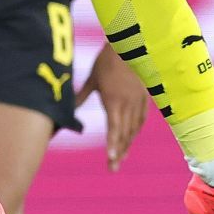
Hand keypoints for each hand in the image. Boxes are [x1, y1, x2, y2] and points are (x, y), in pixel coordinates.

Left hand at [78, 46, 148, 170]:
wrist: (128, 46)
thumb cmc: (106, 61)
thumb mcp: (92, 79)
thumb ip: (81, 96)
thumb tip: (69, 110)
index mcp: (113, 100)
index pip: (114, 128)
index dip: (112, 144)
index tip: (110, 158)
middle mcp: (127, 104)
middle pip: (124, 133)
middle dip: (118, 152)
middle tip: (113, 167)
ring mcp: (137, 102)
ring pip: (133, 129)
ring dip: (127, 145)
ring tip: (120, 158)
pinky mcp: (144, 98)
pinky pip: (141, 119)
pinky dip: (135, 131)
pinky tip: (131, 138)